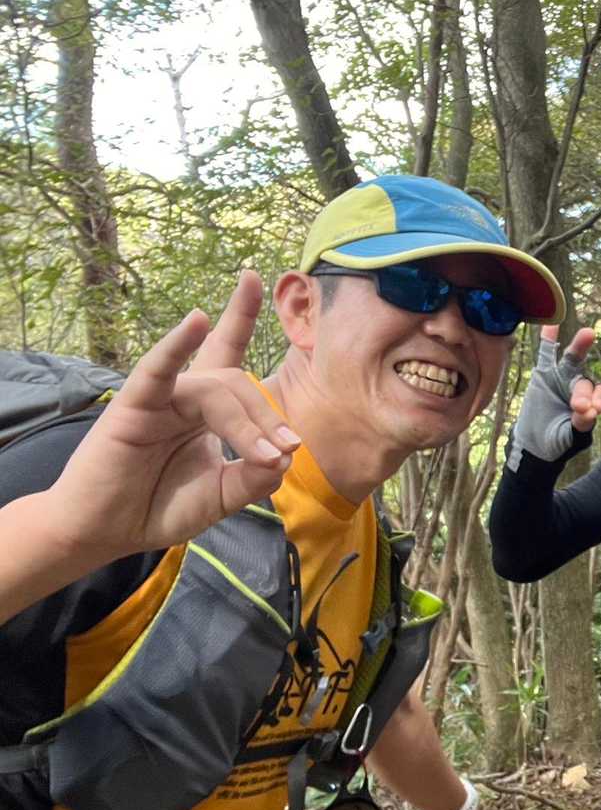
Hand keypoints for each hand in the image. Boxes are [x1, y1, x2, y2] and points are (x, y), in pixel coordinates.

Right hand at [47, 271, 300, 558]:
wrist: (106, 531)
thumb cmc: (160, 506)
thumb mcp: (221, 496)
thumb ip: (254, 478)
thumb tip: (284, 457)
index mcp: (206, 409)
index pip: (230, 353)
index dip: (242, 315)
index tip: (258, 278)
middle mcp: (185, 395)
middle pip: (237, 384)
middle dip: (266, 417)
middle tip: (284, 451)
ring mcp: (160, 397)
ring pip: (214, 389)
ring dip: (245, 421)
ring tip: (265, 453)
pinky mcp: (133, 405)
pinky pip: (158, 369)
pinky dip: (177, 344)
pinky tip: (197, 321)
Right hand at [506, 324, 600, 466]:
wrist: (534, 444)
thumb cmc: (557, 442)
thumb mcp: (569, 437)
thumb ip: (579, 426)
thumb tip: (590, 413)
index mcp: (590, 400)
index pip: (599, 394)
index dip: (598, 399)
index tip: (593, 411)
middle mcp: (578, 385)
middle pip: (584, 380)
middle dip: (583, 392)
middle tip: (579, 406)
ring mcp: (561, 377)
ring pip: (571, 359)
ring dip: (579, 346)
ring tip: (589, 334)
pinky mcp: (543, 374)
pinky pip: (545, 354)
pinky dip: (548, 340)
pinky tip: (551, 323)